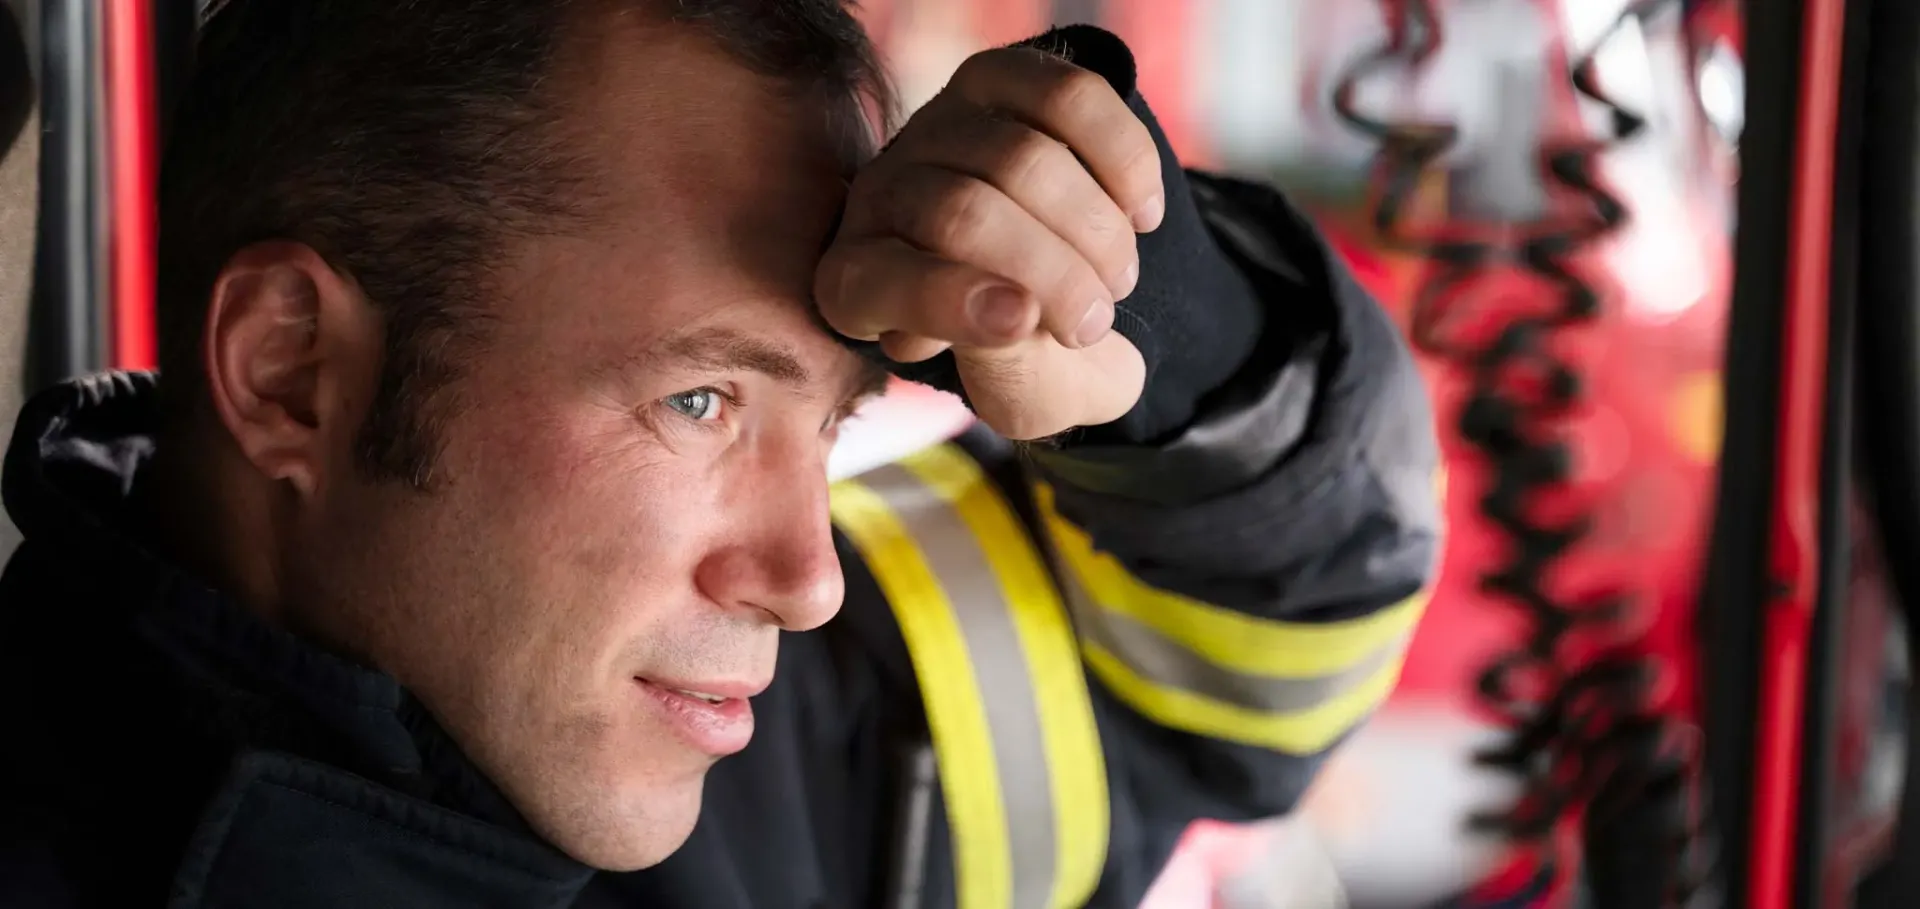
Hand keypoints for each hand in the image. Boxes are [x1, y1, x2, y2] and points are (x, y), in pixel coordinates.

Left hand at [814, 46, 1164, 440]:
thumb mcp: (1028, 398)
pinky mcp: (997, 83)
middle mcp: (879, 199)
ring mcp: (934, 130)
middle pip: (961, 212)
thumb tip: (1016, 308)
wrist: (1075, 296)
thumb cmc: (1037, 361)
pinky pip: (1067, 98)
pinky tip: (1142, 212)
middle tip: (1095, 321)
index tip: (1029, 324)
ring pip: (1021, 156)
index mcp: (857, 288)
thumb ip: (1013, 372)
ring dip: (1095, 228)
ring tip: (1118, 278)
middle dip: (1051, 271)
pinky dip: (1124, 158)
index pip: (881, 280)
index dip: (950, 301)